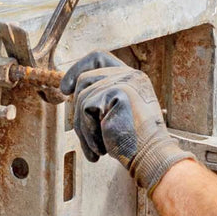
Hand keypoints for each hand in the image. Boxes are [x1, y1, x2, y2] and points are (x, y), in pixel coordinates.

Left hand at [60, 52, 192, 194]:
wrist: (151, 158)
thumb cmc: (133, 142)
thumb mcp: (114, 113)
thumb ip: (98, 97)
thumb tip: (67, 90)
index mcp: (131, 78)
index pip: (98, 57)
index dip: (77, 68)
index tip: (65, 88)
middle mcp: (129, 75)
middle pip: (84, 79)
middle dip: (78, 111)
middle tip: (87, 138)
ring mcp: (124, 81)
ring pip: (82, 96)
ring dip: (84, 127)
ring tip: (99, 146)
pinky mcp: (118, 91)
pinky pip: (86, 108)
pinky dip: (88, 132)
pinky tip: (102, 147)